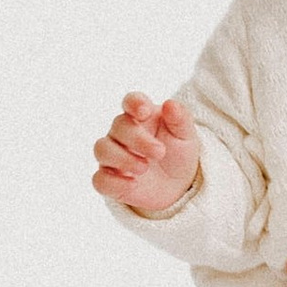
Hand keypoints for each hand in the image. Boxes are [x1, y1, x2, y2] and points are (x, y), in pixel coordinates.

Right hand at [93, 90, 202, 217]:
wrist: (178, 185)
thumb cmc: (178, 153)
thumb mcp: (185, 136)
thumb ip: (180, 119)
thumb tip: (170, 104)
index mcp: (141, 116)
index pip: (130, 101)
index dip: (133, 103)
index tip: (144, 112)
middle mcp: (121, 133)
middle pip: (118, 126)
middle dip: (138, 139)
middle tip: (160, 152)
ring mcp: (112, 156)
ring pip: (102, 150)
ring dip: (123, 159)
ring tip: (144, 168)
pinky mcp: (109, 180)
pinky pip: (100, 180)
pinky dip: (115, 182)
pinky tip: (134, 184)